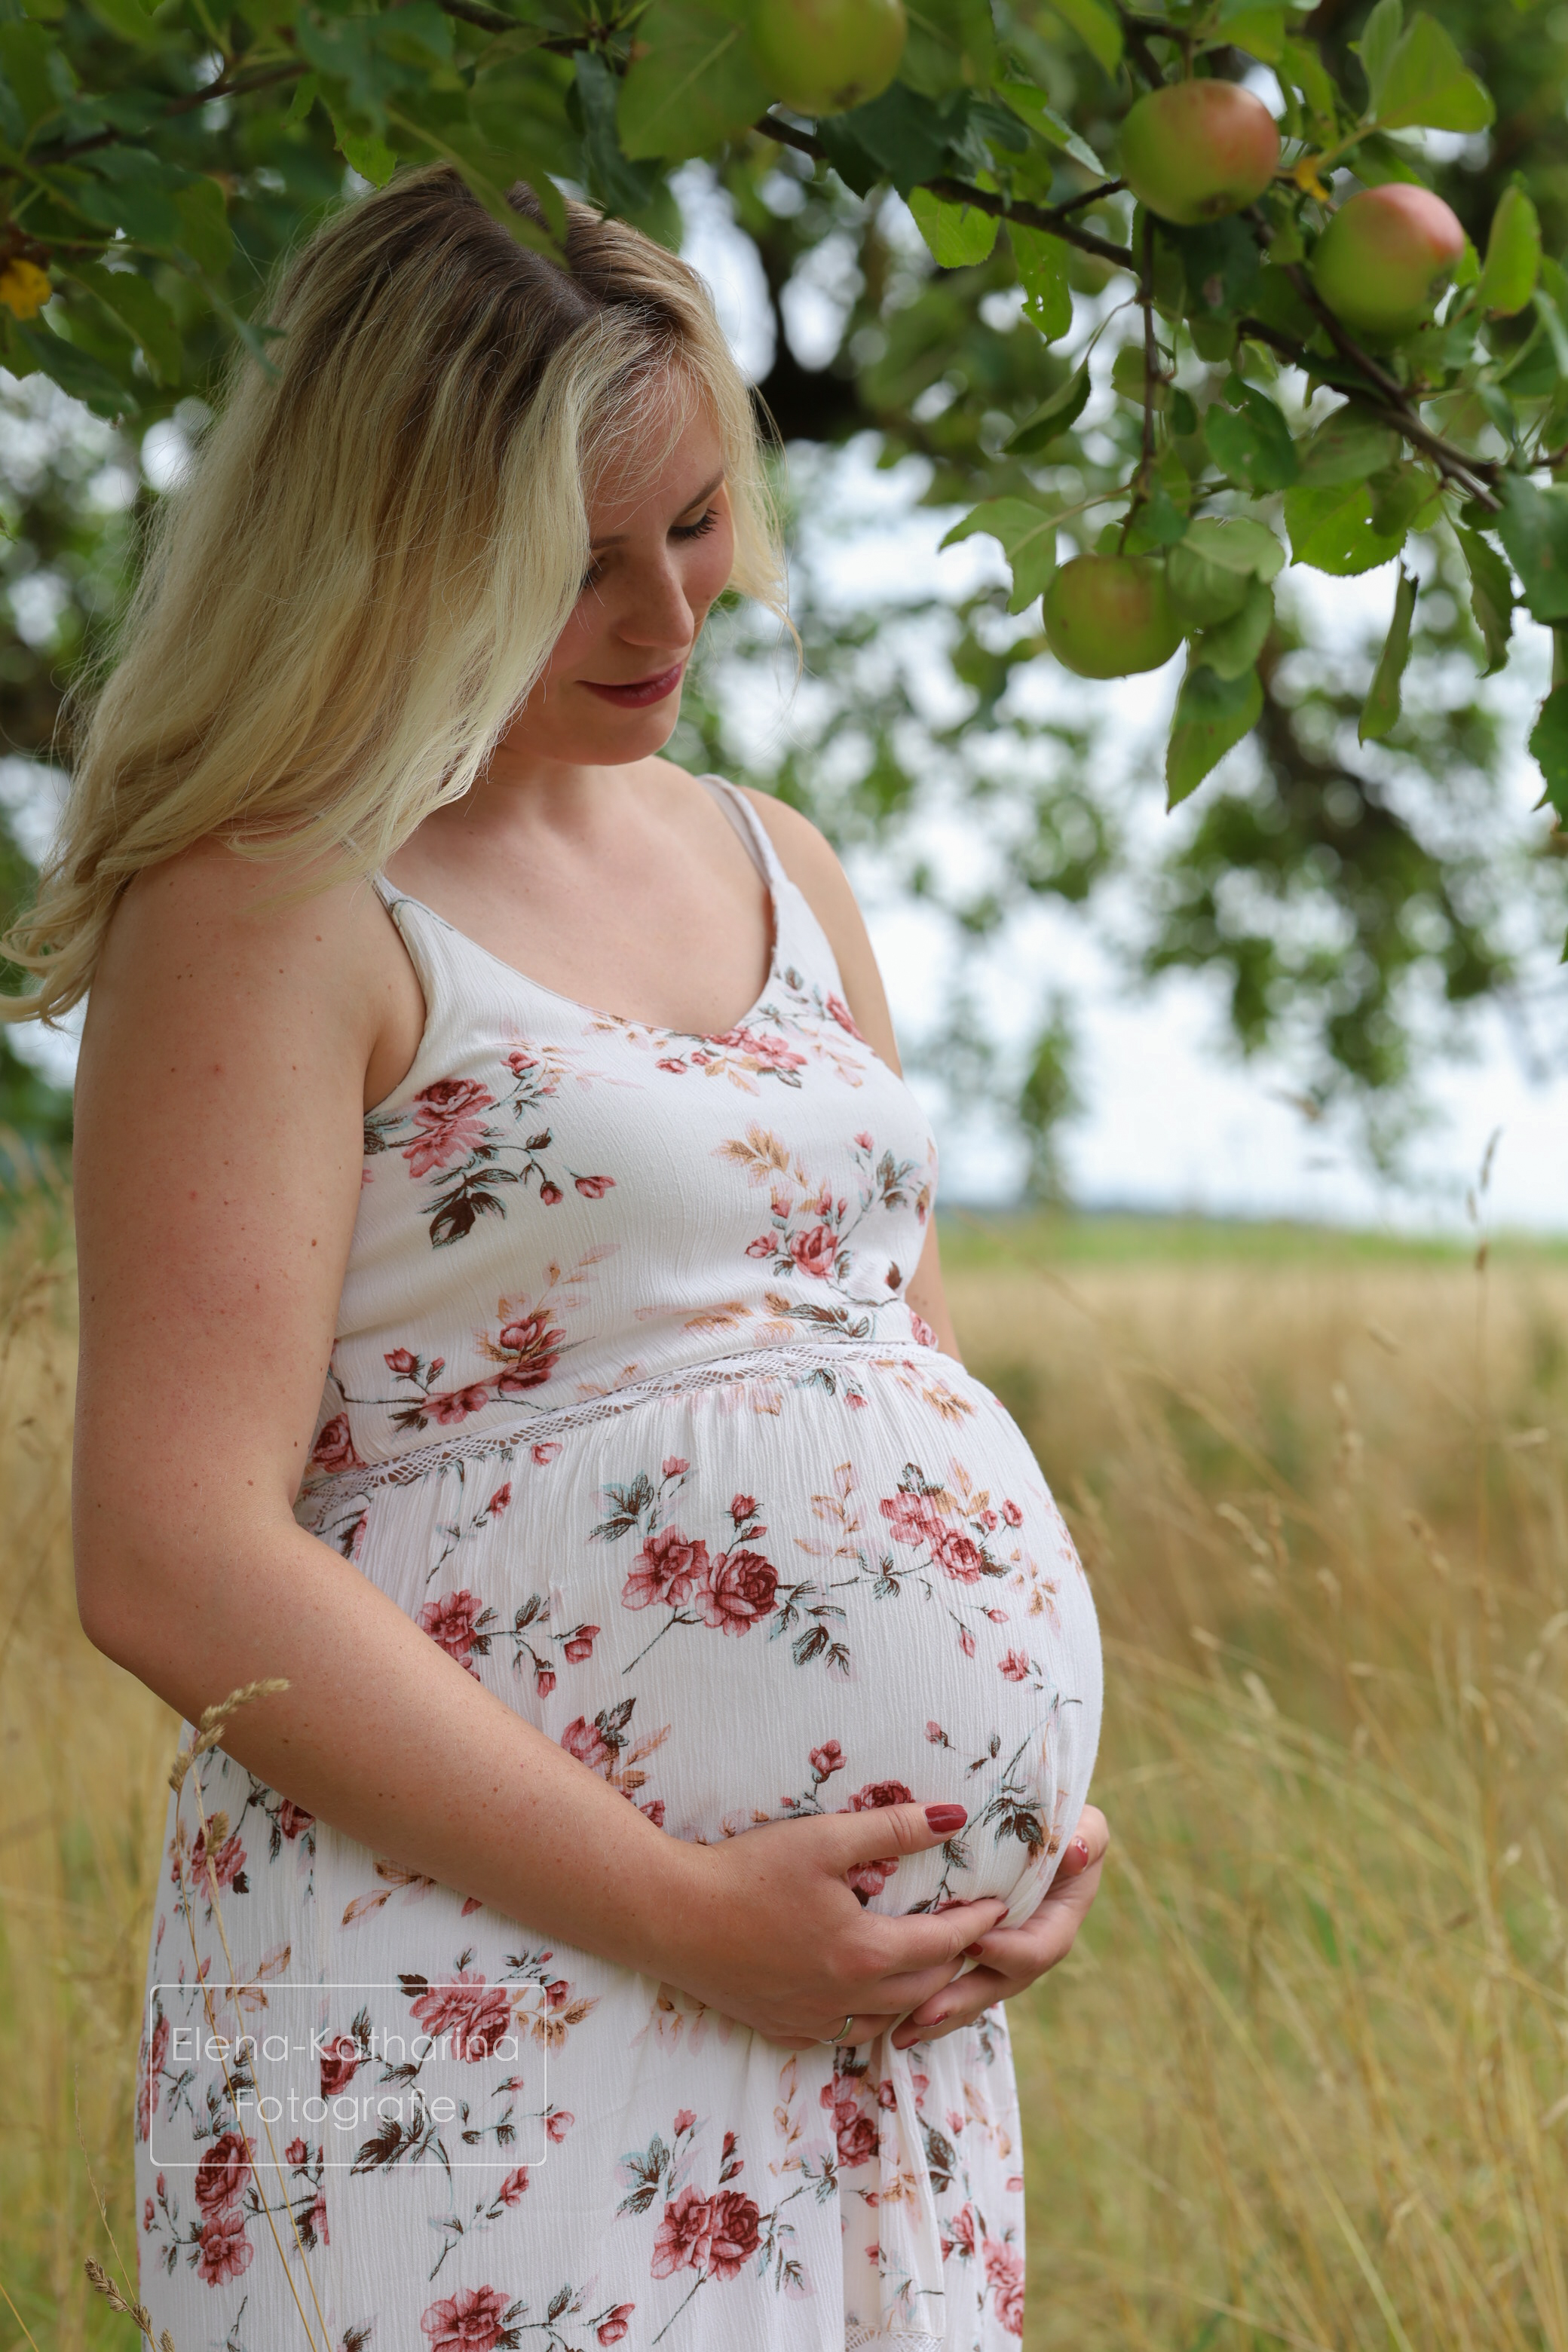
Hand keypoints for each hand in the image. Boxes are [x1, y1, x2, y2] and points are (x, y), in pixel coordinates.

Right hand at [661, 1802, 1009, 2050]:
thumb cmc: (747, 1871)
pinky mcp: (782, 2029)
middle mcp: (847, 1999)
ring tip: (928, 1964)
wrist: (671, 1917)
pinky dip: (870, 2016)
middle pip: (925, 1989)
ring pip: (889, 2020)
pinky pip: (844, 2034)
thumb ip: (893, 1829)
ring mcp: (813, 2021)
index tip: (999, 1906)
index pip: (944, 1944)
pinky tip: (868, 1996)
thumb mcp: (824, 1839)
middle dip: (956, 1961)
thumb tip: (953, 1816)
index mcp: (864, 1953)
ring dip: (917, 1994)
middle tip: (972, 1934)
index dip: (977, 1924)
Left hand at [890, 1803, 1108, 2050]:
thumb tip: (1074, 1852)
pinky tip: (890, 2021)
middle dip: (962, 2001)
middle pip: (998, 1985)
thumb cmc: (1059, 1820)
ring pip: (971, 1992)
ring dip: (938, 2014)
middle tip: (925, 2013)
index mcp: (1056, 1922)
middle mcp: (1027, 1948)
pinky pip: (950, 1983)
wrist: (1034, 1826)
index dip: (1009, 1952)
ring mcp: (998, 1956)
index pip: (1037, 1949)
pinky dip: (922, 2000)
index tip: (975, 1943)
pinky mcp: (969, 1952)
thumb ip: (1087, 1839)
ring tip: (901, 2032)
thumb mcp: (1085, 1823)